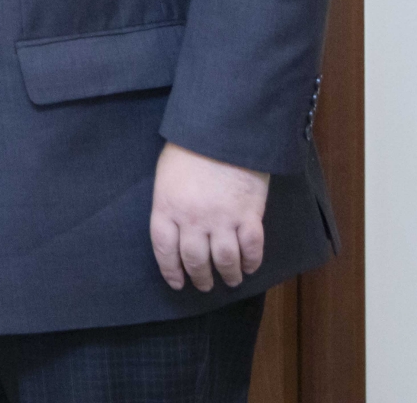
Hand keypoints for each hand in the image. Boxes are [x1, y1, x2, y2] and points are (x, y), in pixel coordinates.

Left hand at [149, 141, 270, 291]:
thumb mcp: (167, 173)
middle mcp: (192, 220)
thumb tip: (175, 223)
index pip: (164, 250)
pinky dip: (252, 261)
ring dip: (228, 275)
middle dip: (200, 277)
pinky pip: (252, 248)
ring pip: (225, 260)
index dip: (170, 270)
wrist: (224, 131)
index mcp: (167, 207)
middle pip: (195, 260)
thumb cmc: (190, 146)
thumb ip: (169, 201)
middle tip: (204, 285)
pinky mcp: (250, 215)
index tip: (176, 282)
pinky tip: (250, 267)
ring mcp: (222, 219)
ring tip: (230, 280)